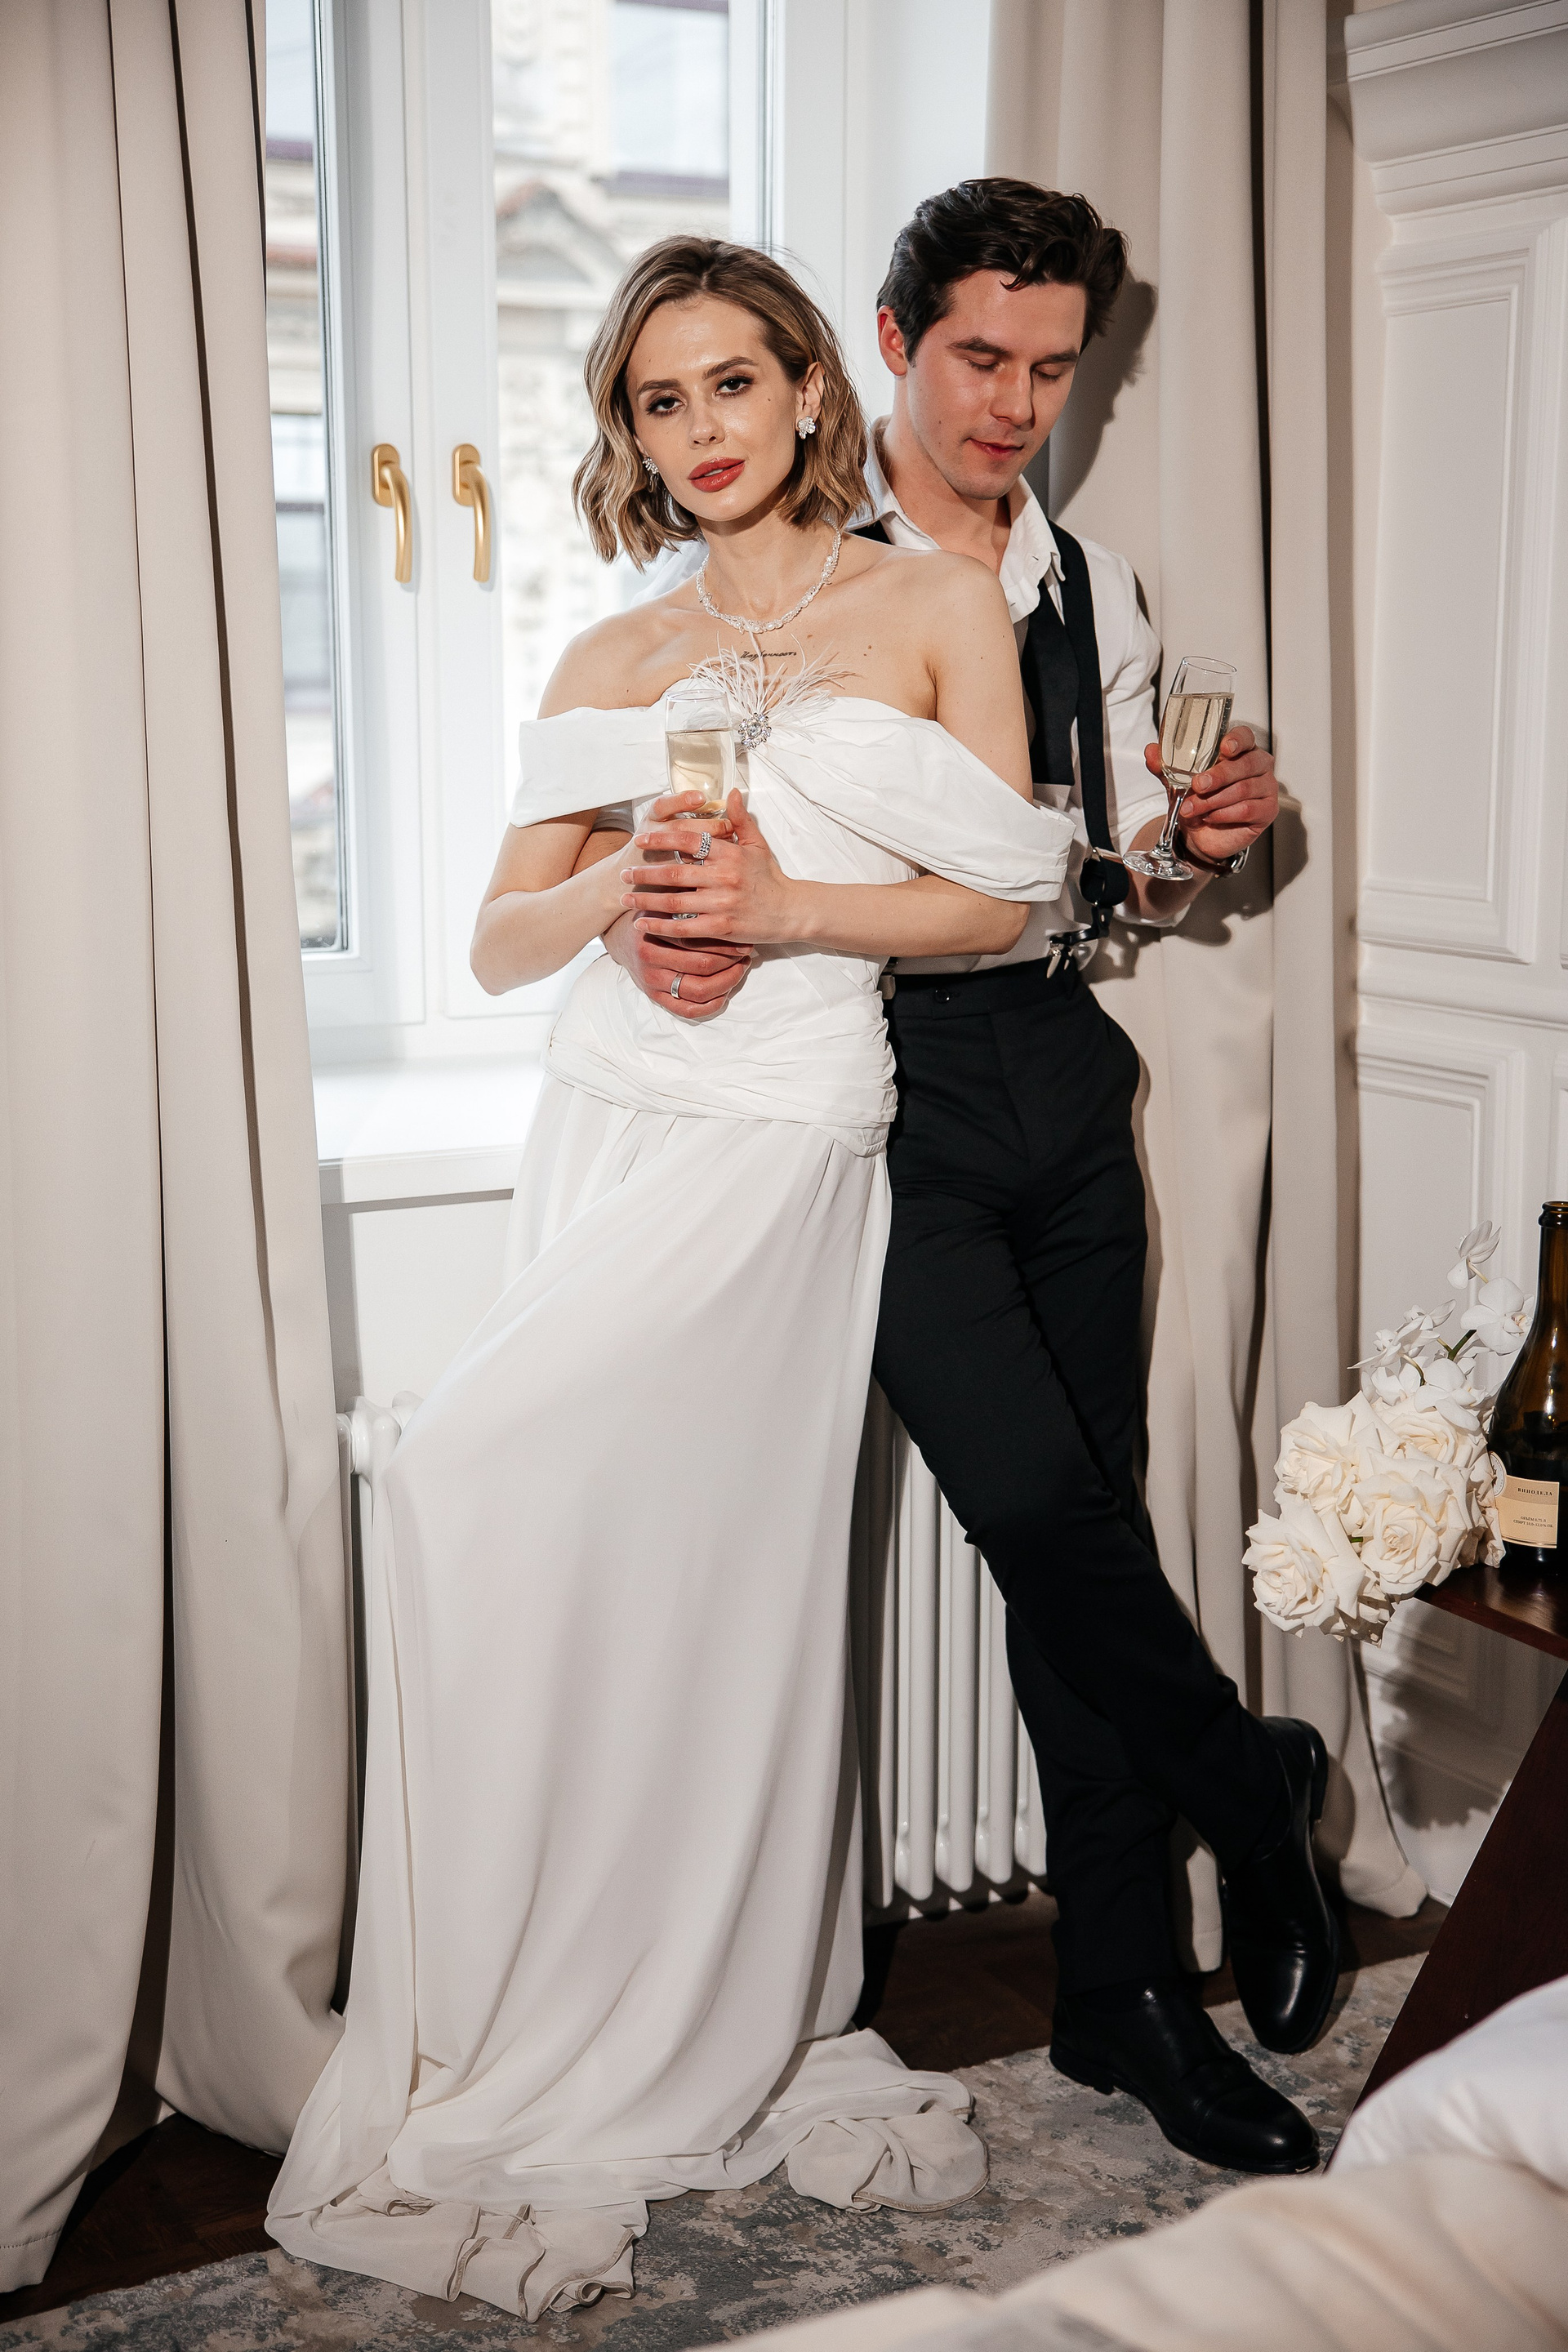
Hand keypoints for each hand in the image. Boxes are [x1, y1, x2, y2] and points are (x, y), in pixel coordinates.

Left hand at [620, 790, 801, 946]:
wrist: (790, 911)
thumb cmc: (771, 877)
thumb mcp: (757, 844)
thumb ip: (740, 819)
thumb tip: (731, 792)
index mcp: (729, 853)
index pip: (688, 840)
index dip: (660, 838)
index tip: (640, 839)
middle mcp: (723, 877)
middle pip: (673, 871)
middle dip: (643, 872)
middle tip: (623, 873)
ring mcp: (721, 903)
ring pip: (673, 900)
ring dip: (645, 900)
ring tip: (625, 898)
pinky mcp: (721, 927)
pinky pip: (683, 927)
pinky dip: (660, 926)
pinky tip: (643, 924)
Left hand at [1142, 723, 1277, 869]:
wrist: (1201, 834)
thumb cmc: (1199, 799)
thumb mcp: (1178, 781)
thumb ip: (1166, 766)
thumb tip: (1150, 751)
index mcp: (1240, 749)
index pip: (1245, 736)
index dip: (1236, 740)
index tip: (1224, 748)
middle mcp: (1258, 764)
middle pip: (1244, 764)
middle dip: (1218, 776)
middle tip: (1198, 785)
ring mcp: (1266, 787)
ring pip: (1243, 789)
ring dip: (1214, 800)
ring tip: (1193, 808)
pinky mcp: (1267, 810)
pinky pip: (1247, 809)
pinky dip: (1224, 814)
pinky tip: (1211, 817)